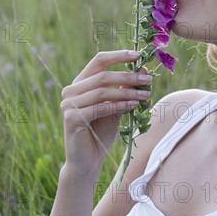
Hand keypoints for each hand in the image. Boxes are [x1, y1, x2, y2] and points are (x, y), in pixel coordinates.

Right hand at [59, 50, 151, 172]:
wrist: (88, 160)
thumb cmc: (102, 132)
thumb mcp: (117, 106)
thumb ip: (125, 89)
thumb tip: (143, 70)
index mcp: (80, 83)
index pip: (99, 61)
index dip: (119, 56)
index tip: (139, 55)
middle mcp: (71, 90)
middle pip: (103, 75)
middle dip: (128, 76)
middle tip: (148, 80)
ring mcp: (68, 104)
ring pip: (102, 91)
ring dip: (127, 92)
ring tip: (146, 94)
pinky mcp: (71, 118)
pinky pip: (99, 107)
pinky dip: (118, 105)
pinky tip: (134, 105)